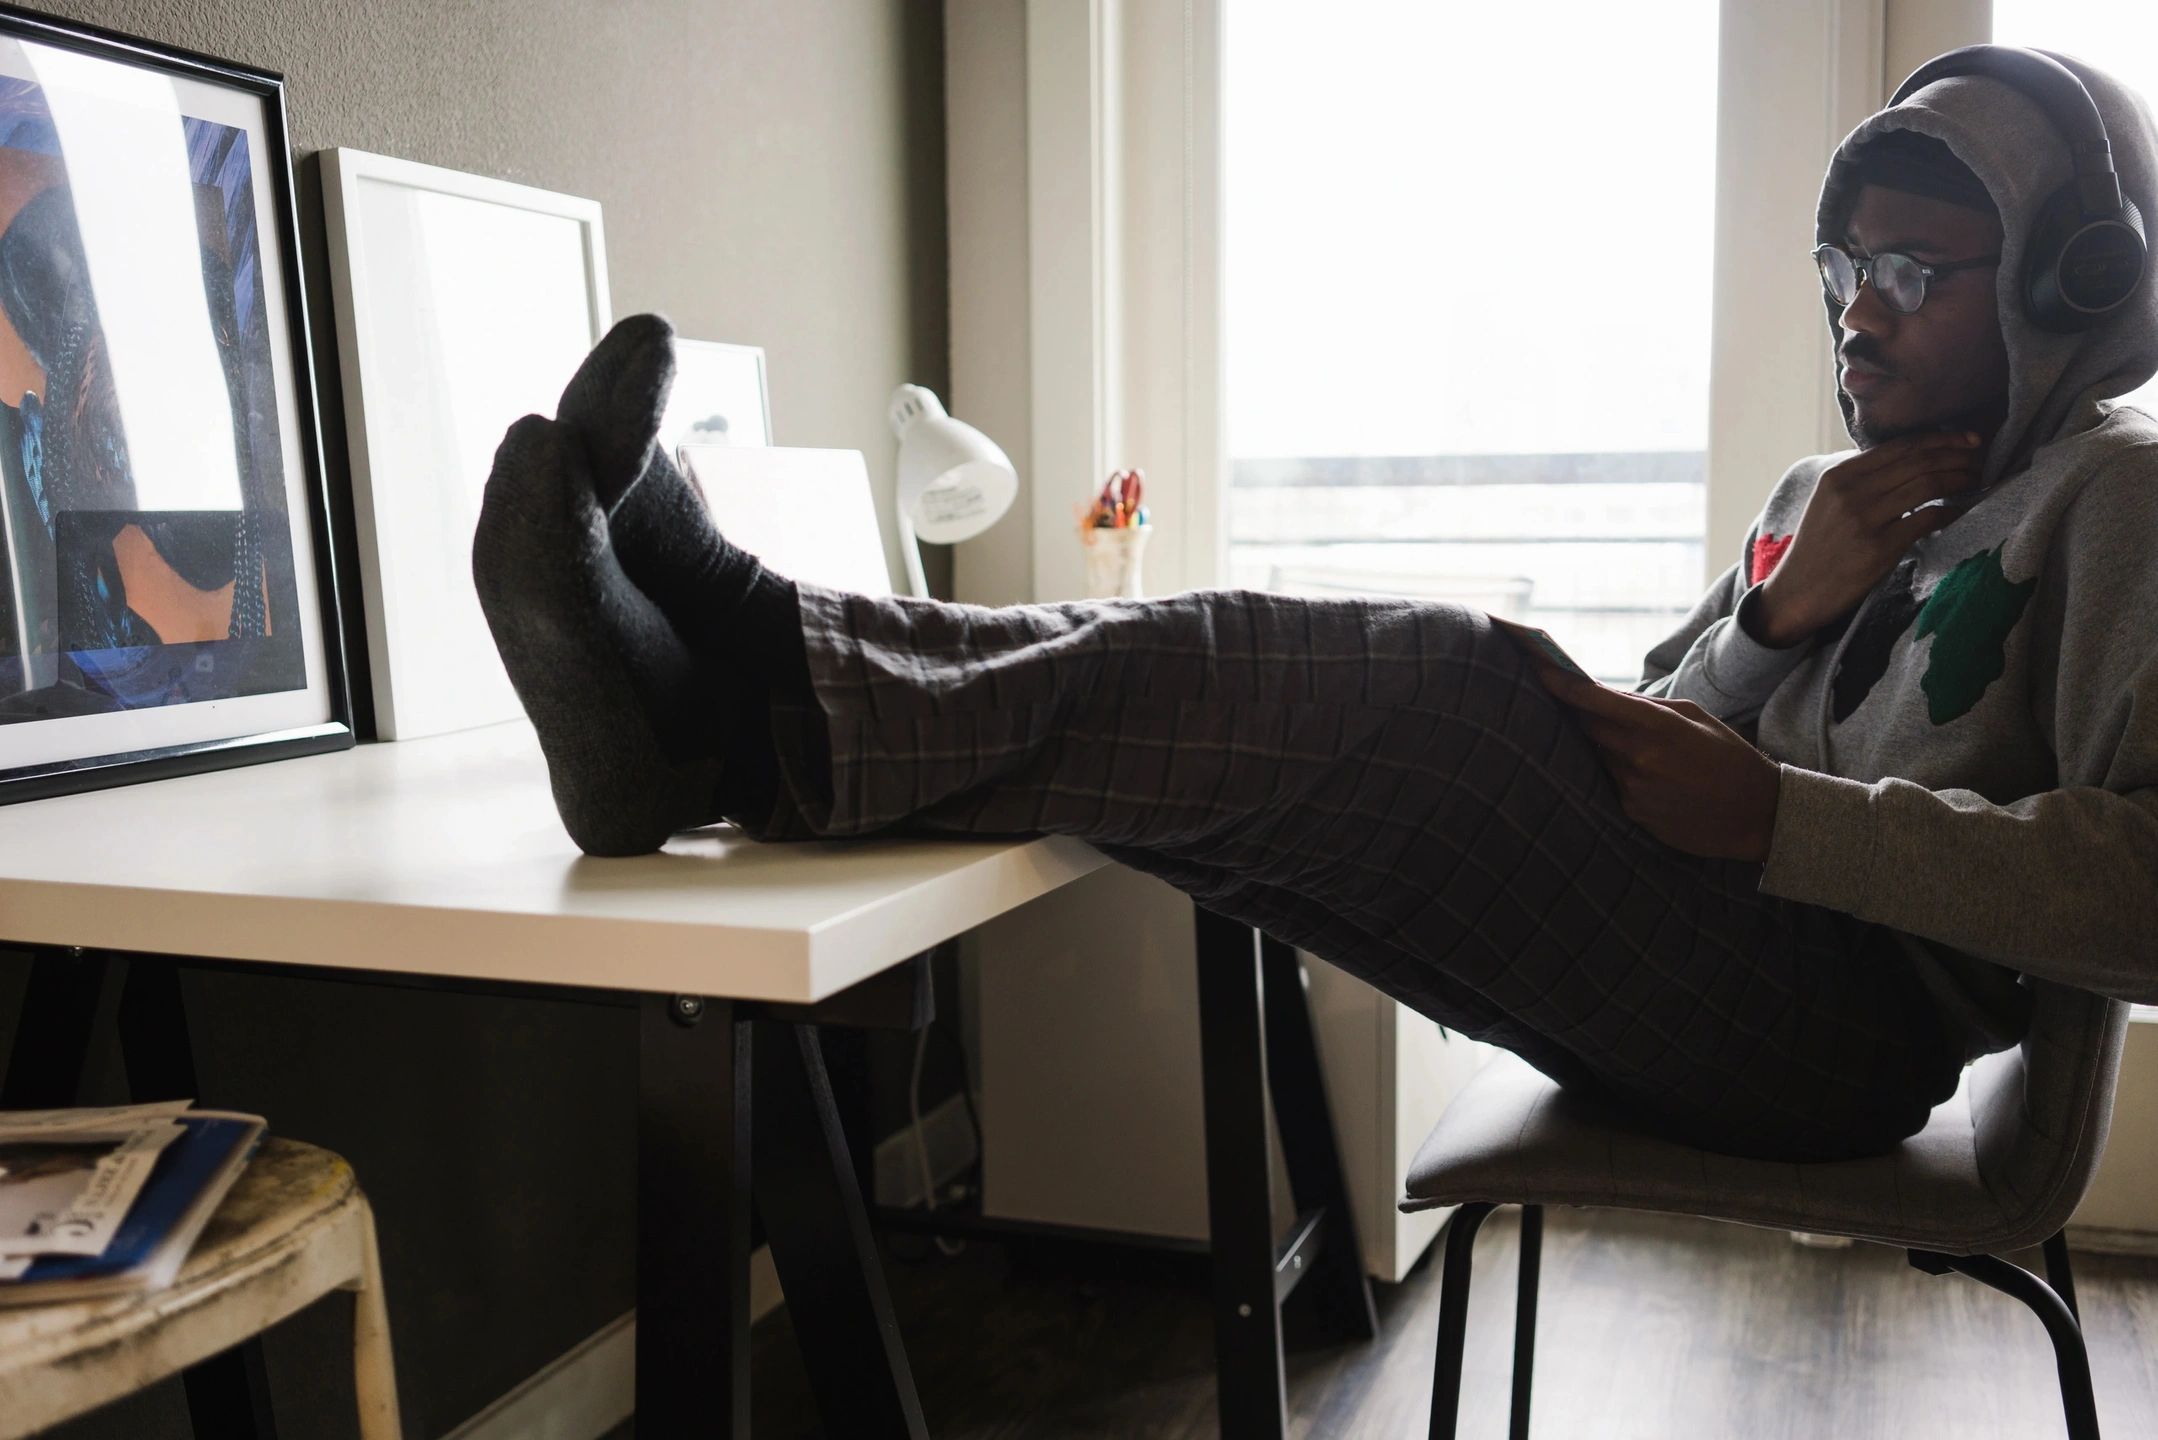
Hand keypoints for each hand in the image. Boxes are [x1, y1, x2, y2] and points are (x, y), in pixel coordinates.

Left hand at [1530, 664, 1781, 861]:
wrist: (1757, 814)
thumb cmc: (1728, 757)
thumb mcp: (1696, 718)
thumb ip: (1648, 706)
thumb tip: (1605, 696)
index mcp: (1660, 726)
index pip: (1598, 701)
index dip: (1564, 685)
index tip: (1539, 669)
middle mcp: (1641, 757)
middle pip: (1588, 729)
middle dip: (1576, 714)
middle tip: (1559, 697)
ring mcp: (1634, 788)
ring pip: (1599, 757)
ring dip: (1600, 746)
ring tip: (1615, 738)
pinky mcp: (1633, 813)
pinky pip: (1611, 783)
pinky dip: (1616, 772)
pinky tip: (1640, 772)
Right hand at [1752, 431, 1982, 646]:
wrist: (1797, 592)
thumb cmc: (1819, 548)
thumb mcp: (1829, 503)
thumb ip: (1861, 480)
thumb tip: (1912, 460)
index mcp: (1838, 476)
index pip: (1900, 446)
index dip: (1940, 439)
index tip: (1967, 440)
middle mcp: (1850, 492)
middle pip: (1918, 461)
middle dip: (1957, 455)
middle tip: (1979, 459)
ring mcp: (1865, 519)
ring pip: (1927, 485)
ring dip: (1959, 479)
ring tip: (1975, 480)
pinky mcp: (1879, 547)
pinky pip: (1928, 519)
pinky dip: (1951, 511)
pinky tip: (1961, 510)